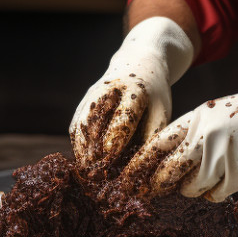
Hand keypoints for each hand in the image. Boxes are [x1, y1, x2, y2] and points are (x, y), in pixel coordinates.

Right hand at [70, 17, 194, 167]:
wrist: (139, 63)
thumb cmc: (155, 94)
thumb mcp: (162, 110)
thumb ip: (154, 135)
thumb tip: (146, 166)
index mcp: (134, 89)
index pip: (123, 113)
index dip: (116, 135)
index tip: (111, 156)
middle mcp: (108, 89)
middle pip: (95, 120)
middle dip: (93, 147)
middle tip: (94, 173)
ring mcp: (91, 94)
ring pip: (81, 123)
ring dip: (81, 149)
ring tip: (87, 172)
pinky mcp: (83, 102)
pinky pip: (76, 124)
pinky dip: (77, 144)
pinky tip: (82, 161)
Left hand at [124, 71, 237, 201]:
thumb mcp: (219, 111)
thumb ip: (197, 129)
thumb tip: (176, 153)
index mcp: (197, 118)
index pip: (158, 142)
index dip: (142, 160)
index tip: (131, 173)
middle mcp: (204, 138)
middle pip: (168, 170)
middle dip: (157, 184)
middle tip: (151, 192)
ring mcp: (221, 159)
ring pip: (189, 187)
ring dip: (188, 190)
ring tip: (192, 185)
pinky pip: (213, 194)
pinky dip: (211, 194)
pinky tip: (216, 186)